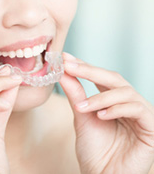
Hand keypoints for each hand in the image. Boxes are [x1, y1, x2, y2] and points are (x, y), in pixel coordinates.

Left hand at [59, 52, 153, 173]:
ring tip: (82, 107)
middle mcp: (129, 105)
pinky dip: (117, 109)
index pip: (100, 77)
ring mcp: (141, 115)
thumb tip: (64, 70)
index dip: (84, 66)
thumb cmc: (94, 151)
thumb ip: (76, 94)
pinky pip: (137, 109)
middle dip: (91, 71)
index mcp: (113, 101)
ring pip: (125, 92)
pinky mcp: (151, 128)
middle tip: (71, 67)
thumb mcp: (81, 117)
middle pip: (114, 78)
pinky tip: (101, 115)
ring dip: (100, 97)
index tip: (65, 58)